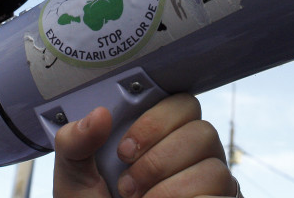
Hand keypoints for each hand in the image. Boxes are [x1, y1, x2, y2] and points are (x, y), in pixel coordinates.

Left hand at [53, 93, 239, 197]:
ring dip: (170, 189)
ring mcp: (210, 181)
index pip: (182, 104)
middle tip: (127, 185)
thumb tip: (99, 114)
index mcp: (162, 133)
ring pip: (214, 168)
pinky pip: (219, 195)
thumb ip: (76, 142)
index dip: (156, 122)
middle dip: (159, 160)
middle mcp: (193, 153)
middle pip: (203, 132)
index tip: (124, 150)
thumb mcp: (74, 177)